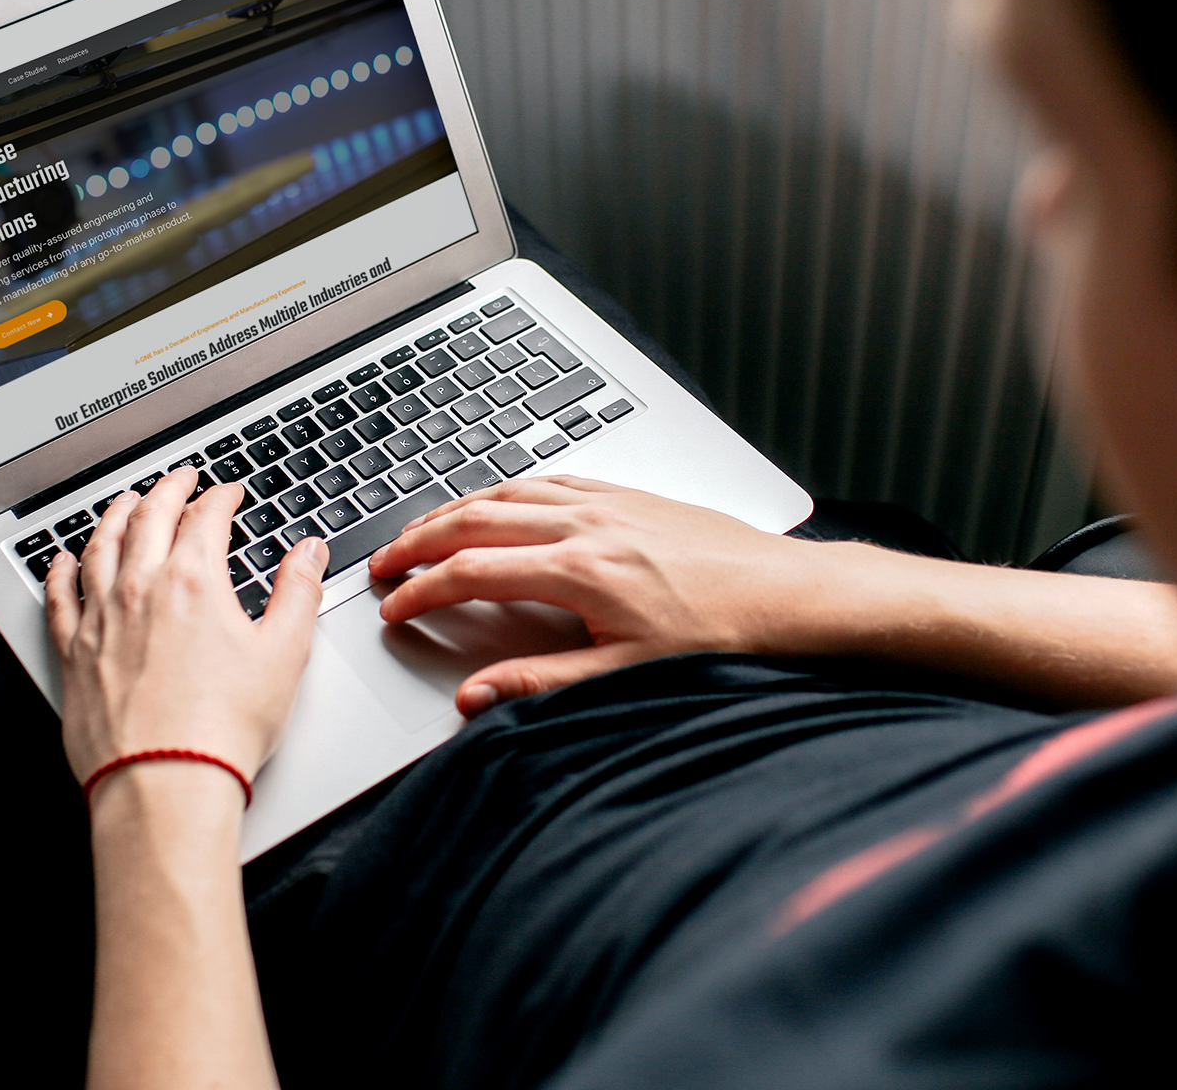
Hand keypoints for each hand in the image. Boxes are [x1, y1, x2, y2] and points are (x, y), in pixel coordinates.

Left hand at [45, 467, 326, 794]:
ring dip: (115, 515)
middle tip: (181, 479)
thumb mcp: (284, 655)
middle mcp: (140, 589)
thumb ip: (298, 593)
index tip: (229, 492)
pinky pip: (60, 596)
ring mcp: (101, 619)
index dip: (222, 497)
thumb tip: (308, 554)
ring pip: (100, 546)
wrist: (164, 783)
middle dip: (169, 490)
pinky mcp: (74, 653)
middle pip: (148, 518)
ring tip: (125, 502)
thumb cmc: (222, 729)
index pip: (206, 516)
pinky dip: (62, 569)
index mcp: (193, 582)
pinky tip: (65, 560)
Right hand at [367, 476, 806, 715]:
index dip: (421, 591)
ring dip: (459, 507)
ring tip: (427, 529)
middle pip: (478, 518)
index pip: (472, 573)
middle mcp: (588, 524)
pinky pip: (554, 481)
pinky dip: (511, 489)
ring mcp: (611, 503)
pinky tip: (505, 501)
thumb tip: (476, 695)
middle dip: (421, 539)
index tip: (393, 607)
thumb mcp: (625, 675)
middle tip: (385, 563)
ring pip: (511, 491)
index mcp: (578, 570)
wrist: (791, 598)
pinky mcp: (634, 496)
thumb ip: (541, 682)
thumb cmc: (723, 637)